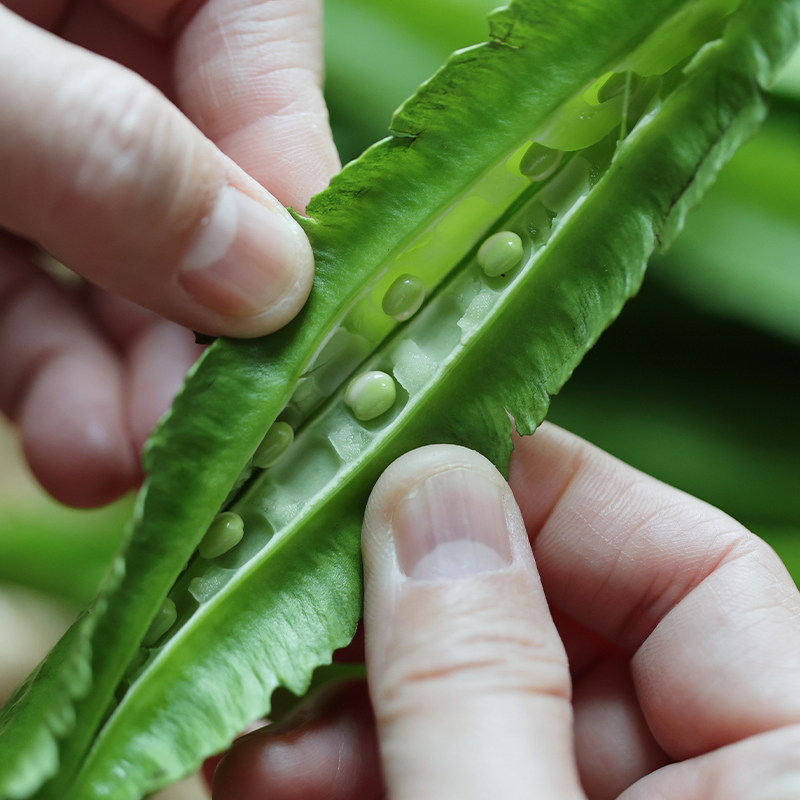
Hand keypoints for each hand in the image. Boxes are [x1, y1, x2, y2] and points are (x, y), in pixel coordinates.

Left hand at [0, 1, 337, 506]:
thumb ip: (103, 151)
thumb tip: (269, 283)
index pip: (254, 30)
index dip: (290, 166)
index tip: (299, 306)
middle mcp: (76, 22)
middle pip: (194, 169)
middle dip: (199, 314)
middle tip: (217, 424)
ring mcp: (28, 115)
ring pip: (113, 247)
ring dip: (127, 368)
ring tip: (124, 466)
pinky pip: (31, 278)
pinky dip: (47, 363)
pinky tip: (70, 441)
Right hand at [210, 423, 799, 798]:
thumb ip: (479, 681)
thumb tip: (426, 486)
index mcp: (786, 767)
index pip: (690, 568)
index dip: (549, 494)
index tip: (409, 458)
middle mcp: (703, 782)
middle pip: (557, 629)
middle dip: (407, 609)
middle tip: (286, 593)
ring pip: (475, 704)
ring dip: (350, 699)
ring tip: (248, 710)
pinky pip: (436, 773)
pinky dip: (345, 767)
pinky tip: (257, 769)